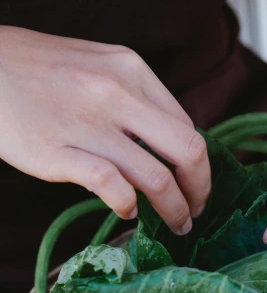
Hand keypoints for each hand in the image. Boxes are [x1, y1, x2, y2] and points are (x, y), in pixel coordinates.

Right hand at [0, 27, 210, 233]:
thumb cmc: (39, 72)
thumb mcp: (97, 68)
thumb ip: (133, 101)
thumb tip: (165, 146)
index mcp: (131, 70)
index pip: (187, 127)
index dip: (198, 166)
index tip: (195, 186)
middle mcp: (116, 93)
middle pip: (188, 152)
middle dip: (199, 191)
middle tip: (195, 212)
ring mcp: (88, 123)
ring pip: (157, 179)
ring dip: (174, 210)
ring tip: (174, 224)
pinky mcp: (59, 152)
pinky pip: (113, 187)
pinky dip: (129, 207)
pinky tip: (127, 212)